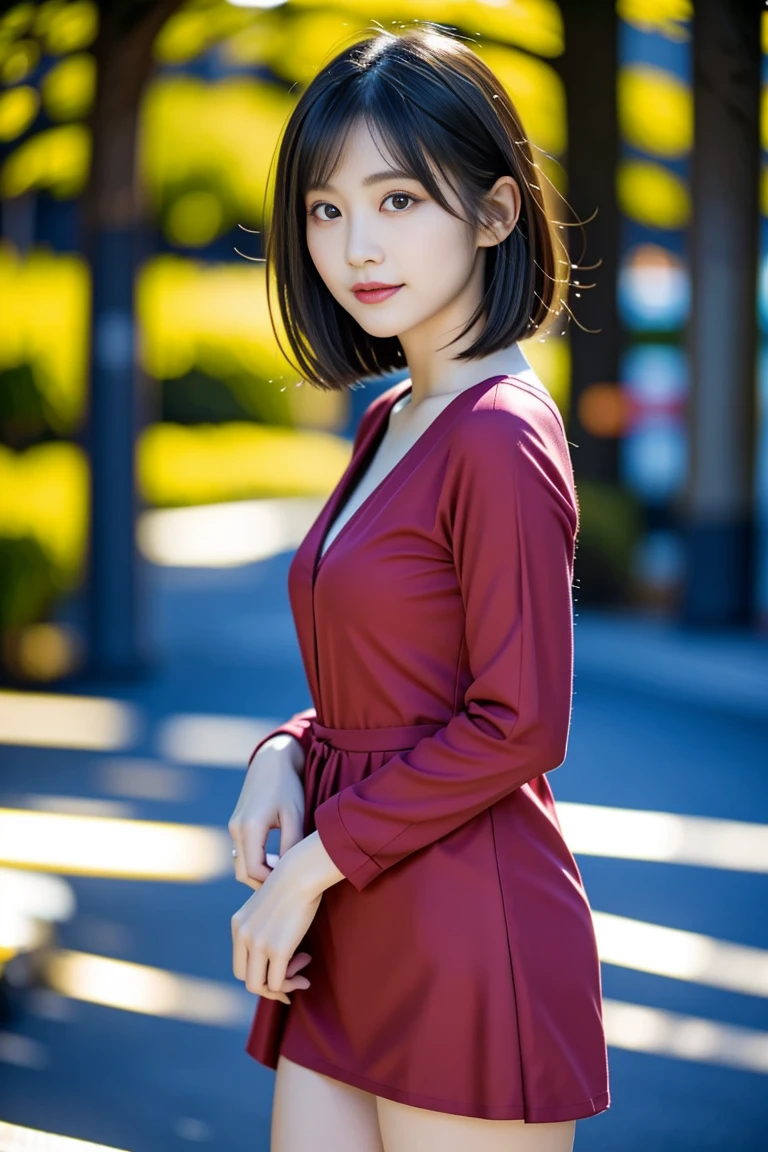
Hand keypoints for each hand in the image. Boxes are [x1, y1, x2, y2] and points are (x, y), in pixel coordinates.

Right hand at [229, 740, 304, 889]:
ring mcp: (234, 827)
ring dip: (258, 873)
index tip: (293, 882)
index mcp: (250, 827)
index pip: (255, 870)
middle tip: (288, 886)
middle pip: (243, 872)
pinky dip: (254, 863)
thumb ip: (290, 845)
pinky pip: (242, 853)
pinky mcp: (236, 825)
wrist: (272, 761)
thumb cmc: (288, 786)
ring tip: (283, 874)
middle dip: (263, 883)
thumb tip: (287, 872)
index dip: (272, 881)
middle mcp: (236, 828)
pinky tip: (275, 861)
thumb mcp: (294, 815)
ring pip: (240, 864)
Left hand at [231, 853, 321, 1004]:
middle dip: (268, 984)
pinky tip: (305, 972)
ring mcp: (258, 944)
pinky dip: (292, 984)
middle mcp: (243, 936)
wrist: (302, 873)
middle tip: (291, 976)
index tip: (279, 972)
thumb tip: (275, 951)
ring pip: (259, 986)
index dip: (258, 974)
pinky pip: (278, 983)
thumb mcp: (269, 906)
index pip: (239, 964)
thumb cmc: (293, 885)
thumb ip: (265, 925)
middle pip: (246, 979)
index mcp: (238, 925)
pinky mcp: (277, 949)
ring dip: (282, 986)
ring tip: (303, 969)